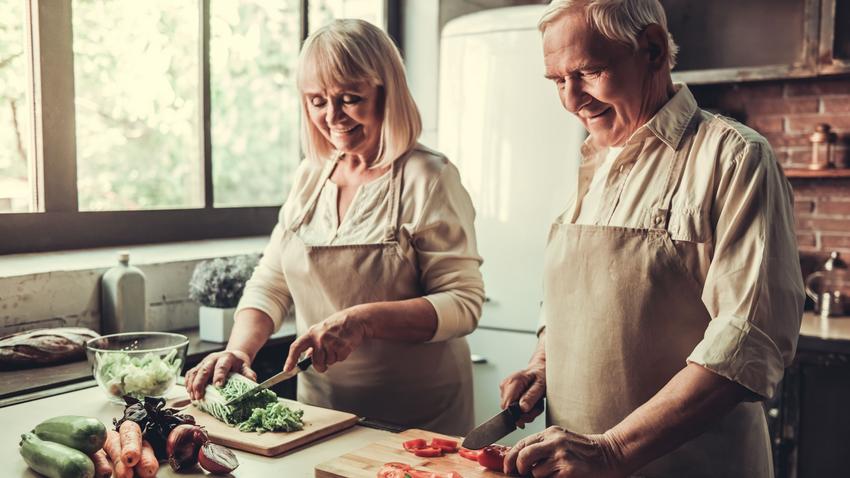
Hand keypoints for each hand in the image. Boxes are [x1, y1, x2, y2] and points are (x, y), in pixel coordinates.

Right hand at [184, 349, 255, 399]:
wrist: (233, 355)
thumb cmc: (238, 364)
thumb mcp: (246, 367)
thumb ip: (248, 374)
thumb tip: (252, 382)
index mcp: (227, 358)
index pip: (222, 366)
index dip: (219, 375)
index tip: (218, 386)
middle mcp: (213, 358)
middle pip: (204, 370)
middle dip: (200, 383)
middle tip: (199, 396)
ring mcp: (204, 361)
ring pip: (195, 372)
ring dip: (192, 385)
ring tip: (193, 397)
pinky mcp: (199, 366)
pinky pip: (190, 373)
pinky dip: (188, 383)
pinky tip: (189, 392)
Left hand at [283, 306, 368, 372]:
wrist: (354, 319)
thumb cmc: (337, 325)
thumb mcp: (321, 330)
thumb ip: (312, 343)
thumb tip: (306, 357)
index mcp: (311, 333)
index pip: (296, 347)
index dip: (290, 359)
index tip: (287, 370)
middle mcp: (319, 337)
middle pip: (316, 362)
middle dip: (321, 365)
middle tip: (327, 358)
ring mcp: (330, 342)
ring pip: (329, 362)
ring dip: (333, 358)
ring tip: (337, 345)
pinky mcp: (342, 346)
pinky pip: (339, 359)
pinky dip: (342, 355)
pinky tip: (344, 345)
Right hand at [500, 363, 545, 427]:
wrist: (540, 368)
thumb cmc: (542, 374)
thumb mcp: (541, 385)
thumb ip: (531, 396)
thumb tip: (522, 408)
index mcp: (513, 382)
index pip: (507, 405)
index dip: (517, 414)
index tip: (529, 414)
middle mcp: (506, 385)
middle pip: (509, 409)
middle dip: (524, 413)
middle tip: (537, 408)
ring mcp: (505, 389)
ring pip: (511, 410)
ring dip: (526, 411)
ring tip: (536, 404)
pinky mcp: (507, 393)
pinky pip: (512, 406)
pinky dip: (523, 408)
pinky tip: (531, 402)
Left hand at [504, 426, 624, 477]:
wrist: (611, 454)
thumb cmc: (586, 451)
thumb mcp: (562, 441)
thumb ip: (544, 447)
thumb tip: (521, 462)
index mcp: (551, 433)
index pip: (522, 443)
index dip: (510, 457)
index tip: (507, 468)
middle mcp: (555, 441)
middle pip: (524, 455)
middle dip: (518, 467)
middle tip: (521, 473)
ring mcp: (562, 455)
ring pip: (535, 471)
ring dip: (539, 477)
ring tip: (554, 474)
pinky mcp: (568, 470)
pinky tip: (563, 476)